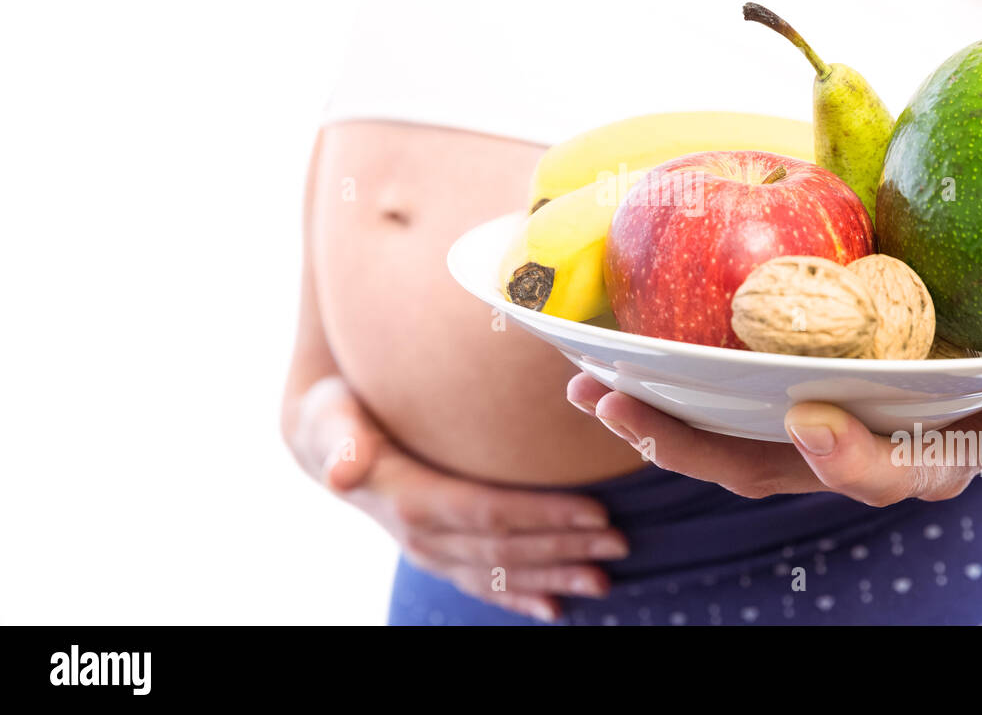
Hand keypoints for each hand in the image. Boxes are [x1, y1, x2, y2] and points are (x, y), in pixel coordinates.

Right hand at [284, 376, 627, 621]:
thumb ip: (341, 440)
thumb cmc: (336, 413)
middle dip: (565, 548)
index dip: (544, 516)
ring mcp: (430, 551)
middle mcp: (421, 536)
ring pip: (501, 572)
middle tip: (620, 542)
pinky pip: (483, 583)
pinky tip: (554, 607)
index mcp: (409, 499)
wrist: (322, 438)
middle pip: (505, 549)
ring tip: (603, 580)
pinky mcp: (438, 554)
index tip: (596, 511)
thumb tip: (340, 472)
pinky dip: (519, 597)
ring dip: (554, 576)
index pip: (489, 512)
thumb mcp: (331, 417)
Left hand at [567, 350, 981, 504]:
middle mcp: (864, 445)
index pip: (886, 473)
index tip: (811, 418)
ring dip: (660, 423)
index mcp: (933, 451)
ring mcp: (818, 418)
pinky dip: (669, 385)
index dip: (849, 460)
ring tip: (591, 389)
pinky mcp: (785, 381)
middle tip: (627, 409)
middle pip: (774, 469)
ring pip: (729, 444)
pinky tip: (610, 356)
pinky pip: (720, 397)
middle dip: (698, 449)